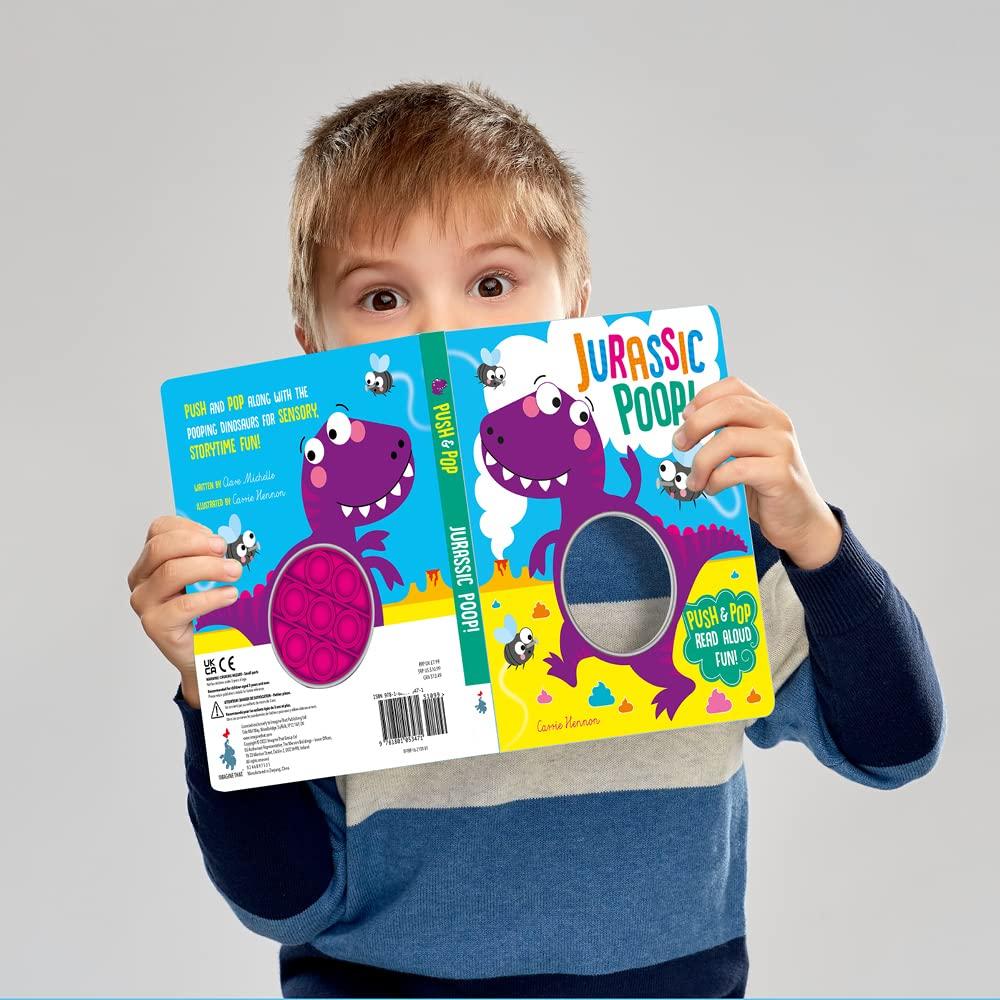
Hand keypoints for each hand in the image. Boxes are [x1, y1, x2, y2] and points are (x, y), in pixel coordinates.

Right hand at [127, 515, 242, 706]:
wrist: (202, 653)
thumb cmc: (205, 609)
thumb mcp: (205, 576)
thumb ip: (210, 555)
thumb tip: (234, 539)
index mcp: (151, 560)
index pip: (159, 529)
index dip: (189, 527)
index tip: (216, 535)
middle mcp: (141, 579)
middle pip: (161, 548)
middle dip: (198, 544)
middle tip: (225, 549)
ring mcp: (145, 602)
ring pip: (171, 573)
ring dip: (208, 568)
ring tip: (234, 572)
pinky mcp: (156, 625)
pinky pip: (184, 605)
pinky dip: (211, 597)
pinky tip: (230, 595)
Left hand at [673, 377, 841, 569]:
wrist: (800, 519)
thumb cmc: (765, 485)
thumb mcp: (745, 452)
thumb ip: (725, 435)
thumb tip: (682, 430)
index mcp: (766, 412)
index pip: (733, 386)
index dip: (703, 398)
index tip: (684, 417)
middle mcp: (777, 423)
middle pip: (729, 406)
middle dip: (695, 425)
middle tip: (679, 445)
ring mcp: (781, 447)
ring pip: (728, 439)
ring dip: (701, 461)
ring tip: (694, 480)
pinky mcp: (781, 474)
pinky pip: (736, 470)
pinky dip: (716, 480)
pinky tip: (712, 489)